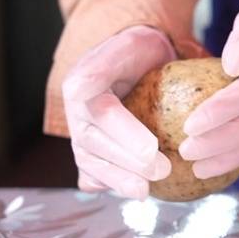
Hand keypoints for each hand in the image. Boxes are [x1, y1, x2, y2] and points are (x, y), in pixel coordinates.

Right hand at [63, 25, 174, 198]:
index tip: (151, 149)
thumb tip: (82, 88)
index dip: (124, 133)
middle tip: (162, 171)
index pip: (102, 112)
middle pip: (95, 142)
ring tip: (144, 192)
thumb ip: (107, 63)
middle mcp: (77, 112)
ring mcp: (81, 133)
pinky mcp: (91, 150)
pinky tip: (129, 192)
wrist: (138, 58)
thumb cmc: (138, 52)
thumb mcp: (129, 45)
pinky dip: (106, 184)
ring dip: (116, 179)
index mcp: (82, 84)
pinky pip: (92, 173)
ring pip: (90, 162)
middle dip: (126, 162)